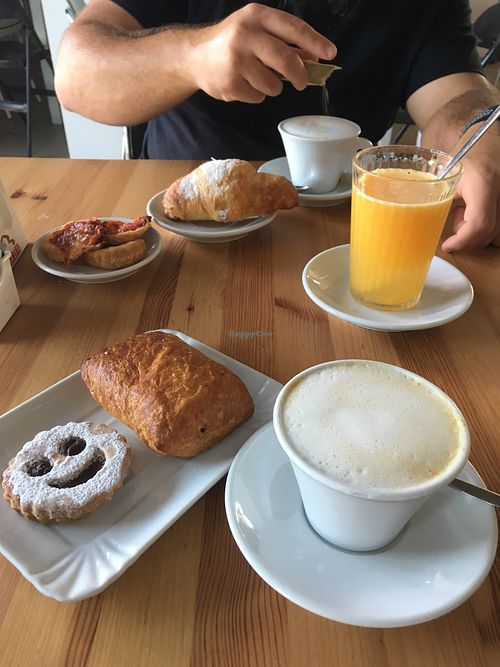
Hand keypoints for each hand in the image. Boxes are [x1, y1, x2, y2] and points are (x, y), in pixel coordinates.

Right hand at [190, 3, 335, 103]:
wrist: (194, 57)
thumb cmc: (232, 43)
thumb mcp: (257, 31)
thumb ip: (284, 41)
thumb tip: (314, 57)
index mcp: (256, 16)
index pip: (293, 28)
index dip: (314, 42)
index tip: (330, 52)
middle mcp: (245, 35)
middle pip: (286, 60)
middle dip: (299, 75)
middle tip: (301, 82)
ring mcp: (236, 60)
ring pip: (273, 84)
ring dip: (273, 87)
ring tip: (258, 78)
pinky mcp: (231, 83)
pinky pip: (258, 96)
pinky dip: (256, 94)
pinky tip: (243, 84)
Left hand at [441, 135, 499, 251]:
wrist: (486, 139)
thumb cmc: (466, 155)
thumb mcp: (447, 178)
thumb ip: (439, 202)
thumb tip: (422, 228)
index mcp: (483, 183)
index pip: (478, 224)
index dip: (462, 241)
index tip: (448, 245)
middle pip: (487, 233)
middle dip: (467, 236)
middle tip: (455, 220)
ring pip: (497, 234)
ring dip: (479, 233)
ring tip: (467, 212)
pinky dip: (489, 228)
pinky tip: (479, 212)